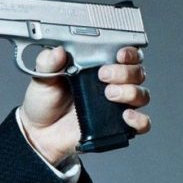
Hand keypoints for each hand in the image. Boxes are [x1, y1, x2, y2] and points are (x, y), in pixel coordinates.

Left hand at [19, 46, 150, 164]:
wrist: (40, 132)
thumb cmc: (45, 101)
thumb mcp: (42, 78)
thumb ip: (48, 63)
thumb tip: (58, 51)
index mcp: (96, 67)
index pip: (124, 54)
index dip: (129, 52)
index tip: (119, 54)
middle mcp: (111, 83)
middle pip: (136, 72)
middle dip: (124, 71)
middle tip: (103, 75)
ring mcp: (116, 105)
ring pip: (142, 94)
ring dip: (131, 91)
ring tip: (109, 94)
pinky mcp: (118, 125)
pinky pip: (141, 123)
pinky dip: (139, 119)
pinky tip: (126, 115)